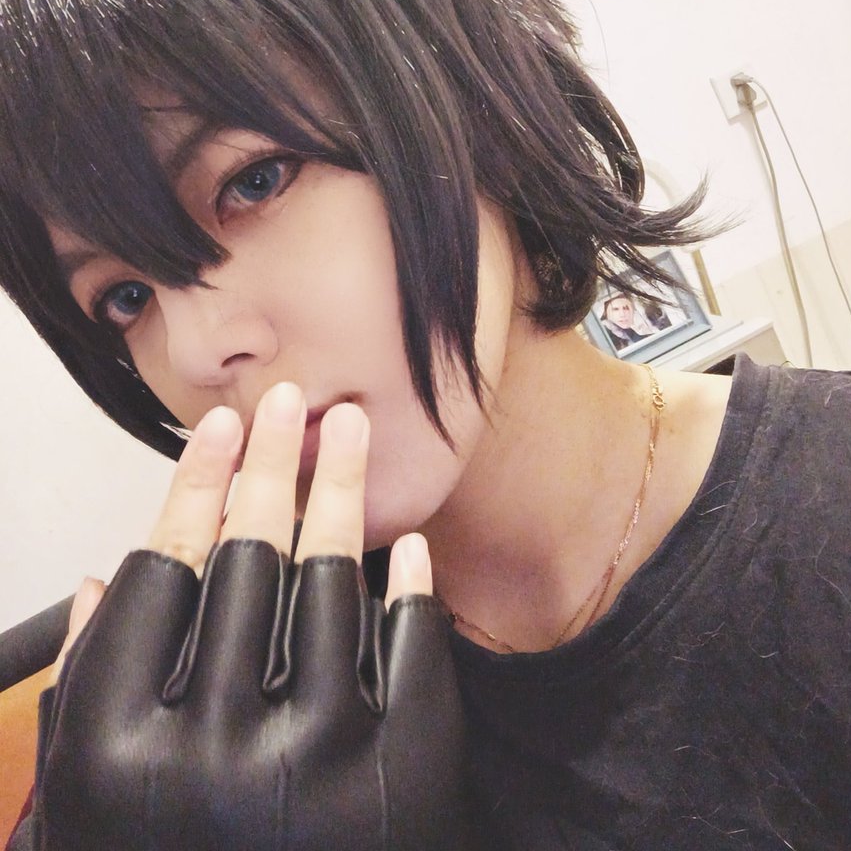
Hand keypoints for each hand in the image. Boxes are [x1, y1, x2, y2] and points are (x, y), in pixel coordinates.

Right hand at [35, 385, 480, 849]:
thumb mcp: (82, 819)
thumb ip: (83, 700)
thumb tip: (104, 587)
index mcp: (121, 757)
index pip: (161, 574)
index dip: (190, 487)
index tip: (215, 431)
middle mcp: (216, 753)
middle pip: (244, 558)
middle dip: (265, 462)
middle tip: (281, 401)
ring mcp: (319, 764)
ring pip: (329, 582)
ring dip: (340, 491)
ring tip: (347, 432)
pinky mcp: (401, 781)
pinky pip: (409, 651)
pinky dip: (409, 591)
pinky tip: (405, 546)